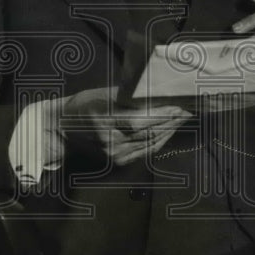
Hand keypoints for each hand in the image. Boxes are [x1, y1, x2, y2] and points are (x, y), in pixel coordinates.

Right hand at [57, 87, 191, 166]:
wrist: (63, 129)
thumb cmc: (84, 105)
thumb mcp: (103, 94)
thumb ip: (131, 96)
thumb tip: (160, 93)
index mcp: (104, 118)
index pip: (141, 119)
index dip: (164, 113)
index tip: (182, 104)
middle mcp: (110, 140)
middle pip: (150, 131)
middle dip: (173, 119)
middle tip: (191, 108)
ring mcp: (115, 154)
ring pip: (152, 141)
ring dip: (171, 129)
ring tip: (185, 116)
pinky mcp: (119, 162)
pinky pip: (147, 150)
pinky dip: (162, 139)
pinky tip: (170, 129)